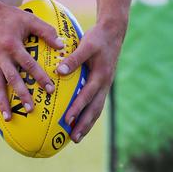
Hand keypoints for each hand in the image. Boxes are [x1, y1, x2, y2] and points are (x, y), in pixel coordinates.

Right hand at [0, 2, 63, 121]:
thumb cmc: (7, 16)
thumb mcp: (27, 19)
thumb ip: (45, 31)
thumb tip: (62, 45)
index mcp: (12, 45)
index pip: (28, 63)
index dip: (39, 76)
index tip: (50, 90)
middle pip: (11, 78)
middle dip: (21, 94)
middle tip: (31, 108)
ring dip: (1, 102)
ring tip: (9, 118)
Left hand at [56, 21, 122, 142]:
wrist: (113, 32)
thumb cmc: (97, 38)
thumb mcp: (86, 45)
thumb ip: (73, 59)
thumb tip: (59, 72)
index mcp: (100, 76)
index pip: (87, 96)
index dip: (77, 109)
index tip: (67, 120)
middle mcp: (104, 84)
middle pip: (95, 109)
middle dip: (84, 125)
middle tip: (74, 139)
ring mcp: (104, 86)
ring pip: (96, 109)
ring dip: (87, 123)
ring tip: (76, 137)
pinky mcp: (102, 84)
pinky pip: (95, 102)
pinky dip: (88, 113)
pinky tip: (79, 120)